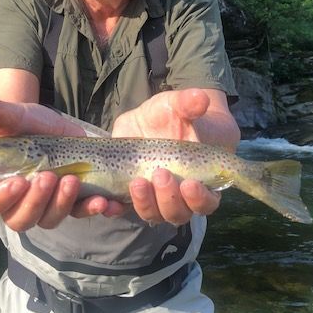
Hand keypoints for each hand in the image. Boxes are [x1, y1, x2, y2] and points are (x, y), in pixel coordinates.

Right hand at [0, 93, 125, 229]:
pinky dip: (90, 209)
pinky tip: (102, 201)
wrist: (57, 123)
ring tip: (72, 180)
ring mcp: (44, 205)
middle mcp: (16, 201)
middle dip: (35, 202)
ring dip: (61, 204)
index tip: (16, 182)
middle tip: (47, 177)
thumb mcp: (13, 116)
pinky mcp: (70, 202)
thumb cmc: (27, 123)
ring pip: (49, 219)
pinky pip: (78, 213)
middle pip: (20, 219)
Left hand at [112, 88, 221, 224]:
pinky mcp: (128, 194)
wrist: (148, 121)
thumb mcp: (179, 106)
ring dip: (145, 203)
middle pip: (177, 213)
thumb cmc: (173, 116)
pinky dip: (114, 209)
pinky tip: (106, 203)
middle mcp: (177, 196)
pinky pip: (121, 209)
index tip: (190, 183)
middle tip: (160, 174)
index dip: (199, 198)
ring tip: (137, 183)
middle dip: (169, 198)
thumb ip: (189, 104)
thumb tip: (200, 98)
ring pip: (152, 214)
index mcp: (198, 181)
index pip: (206, 202)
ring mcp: (153, 198)